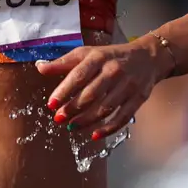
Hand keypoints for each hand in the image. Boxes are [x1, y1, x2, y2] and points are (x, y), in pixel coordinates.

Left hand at [36, 37, 172, 139]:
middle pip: (91, 94)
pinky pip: (122, 117)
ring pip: (105, 107)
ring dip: (86, 120)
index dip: (64, 91)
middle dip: (73, 108)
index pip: (78, 75)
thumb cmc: (110, 56)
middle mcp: (113, 70)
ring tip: (72, 126)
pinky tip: (94, 134)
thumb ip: (64, 62)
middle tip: (59, 119)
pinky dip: (108, 128)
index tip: (51, 104)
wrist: (147, 57)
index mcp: (98, 57)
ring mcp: (127, 85)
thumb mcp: (87, 53)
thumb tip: (40, 68)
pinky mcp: (138, 98)